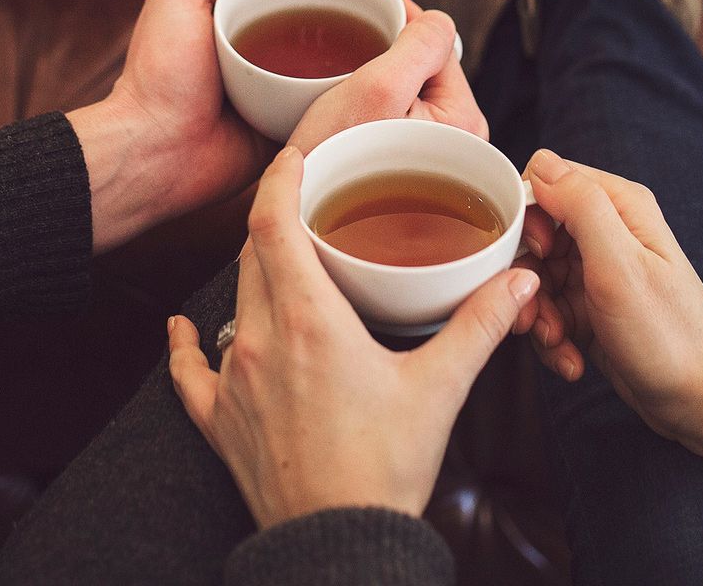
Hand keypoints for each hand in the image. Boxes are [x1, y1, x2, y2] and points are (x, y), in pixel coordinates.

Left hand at [68, 0, 385, 252]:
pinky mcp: (291, 130)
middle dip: (364, 4)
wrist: (154, 150)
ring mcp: (280, 93)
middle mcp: (264, 55)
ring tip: (406, 28)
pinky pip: (332, 109)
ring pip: (336, 64)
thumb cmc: (158, 75)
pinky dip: (361, 94)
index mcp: (239, 21)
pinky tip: (392, 78)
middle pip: (324, 21)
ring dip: (372, 45)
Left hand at [168, 148, 537, 526]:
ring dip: (253, 275)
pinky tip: (182, 328)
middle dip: (277, 222)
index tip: (296, 157)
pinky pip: (191, 371)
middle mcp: (261, 339)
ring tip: (279, 259)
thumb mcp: (440, 388)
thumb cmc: (386, 470)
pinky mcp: (220, 421)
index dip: (281, 179)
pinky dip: (187, 344)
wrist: (339, 543)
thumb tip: (520, 283)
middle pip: (253, 255)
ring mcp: (233, 381)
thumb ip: (480, 325)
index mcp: (310, 320)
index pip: (275, 223)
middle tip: (306, 205)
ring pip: (232, 302)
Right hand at [289, 1, 486, 152]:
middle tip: (341, 52)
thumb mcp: (377, 92)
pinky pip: (388, 117)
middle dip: (384, 51)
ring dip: (372, 77)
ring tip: (334, 80)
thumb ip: (418, 45)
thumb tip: (437, 19)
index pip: (438, 45)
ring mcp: (430, 156)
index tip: (365, 8)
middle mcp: (457, 144)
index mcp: (464, 123)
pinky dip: (365, 104)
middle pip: (421, 68)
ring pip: (403, 91)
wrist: (296, 230)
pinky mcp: (401, 165)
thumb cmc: (332, 166)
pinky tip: (336, 110)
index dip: (400, 22)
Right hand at [518, 149, 702, 469]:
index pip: (546, 179)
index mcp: (620, 207)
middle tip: (534, 315)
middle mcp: (607, 232)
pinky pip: (548, 311)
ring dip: (537, 315)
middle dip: (526, 277)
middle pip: (533, 233)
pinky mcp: (590, 308)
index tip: (539, 256)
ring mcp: (597, 271)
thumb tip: (540, 165)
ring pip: (535, 277)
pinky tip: (572, 360)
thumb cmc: (668, 335)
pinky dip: (552, 339)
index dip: (530, 215)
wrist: (697, 402)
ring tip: (559, 344)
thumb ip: (581, 206)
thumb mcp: (620, 265)